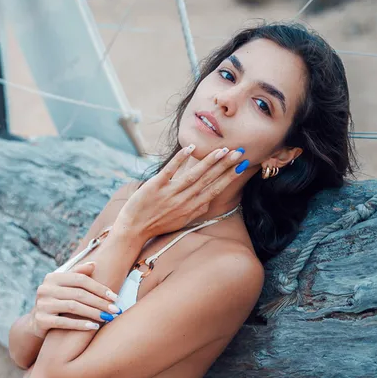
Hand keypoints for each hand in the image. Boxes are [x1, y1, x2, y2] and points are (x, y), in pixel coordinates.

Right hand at [28, 261, 121, 336]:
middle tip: (115, 310)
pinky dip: (80, 324)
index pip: (80, 279)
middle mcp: (45, 289)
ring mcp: (42, 304)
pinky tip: (94, 327)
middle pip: (78, 294)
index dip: (99, 288)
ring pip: (73, 307)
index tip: (115, 297)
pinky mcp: (41, 320)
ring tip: (108, 318)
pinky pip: (64, 322)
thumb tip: (93, 264)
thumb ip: (77, 274)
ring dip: (93, 313)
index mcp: (52, 277)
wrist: (37, 322)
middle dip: (100, 302)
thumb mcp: (64, 287)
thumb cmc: (57, 302)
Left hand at [117, 145, 245, 239]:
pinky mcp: (154, 187)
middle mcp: (184, 201)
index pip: (215, 190)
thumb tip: (210, 199)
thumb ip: (197, 209)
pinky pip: (169, 171)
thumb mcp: (182, 221)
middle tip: (239, 152)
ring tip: (222, 150)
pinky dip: (179, 159)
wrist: (133, 230)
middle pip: (208, 180)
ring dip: (209, 162)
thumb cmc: (158, 224)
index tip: (242, 165)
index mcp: (192, 208)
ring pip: (193, 175)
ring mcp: (169, 194)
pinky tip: (190, 148)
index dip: (229, 178)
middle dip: (225, 166)